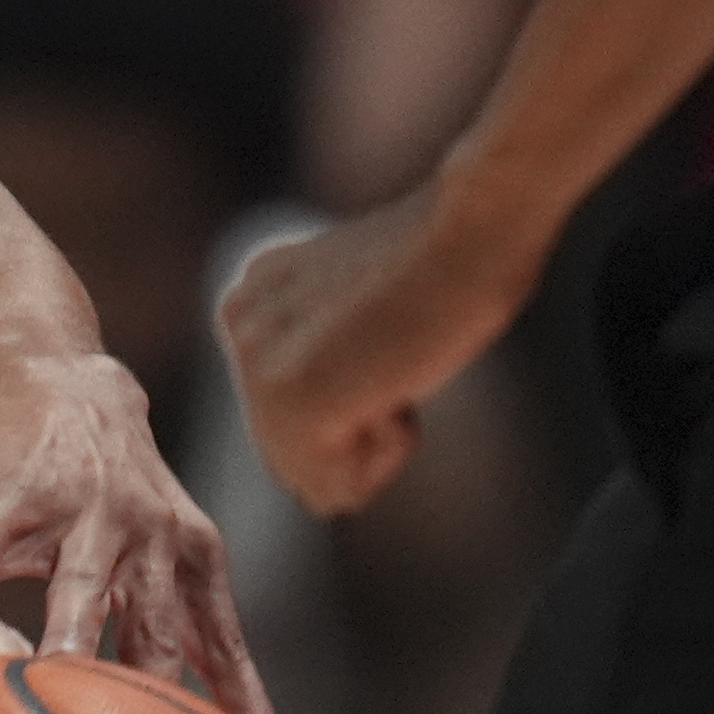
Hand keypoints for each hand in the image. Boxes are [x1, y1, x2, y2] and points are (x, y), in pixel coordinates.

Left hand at [0, 353, 274, 713]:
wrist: (80, 394)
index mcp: (21, 496)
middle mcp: (98, 516)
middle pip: (82, 591)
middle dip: (70, 644)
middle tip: (53, 699)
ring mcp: (159, 537)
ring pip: (162, 622)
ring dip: (159, 687)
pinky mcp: (202, 556)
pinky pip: (225, 633)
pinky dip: (242, 689)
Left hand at [219, 175, 548, 517]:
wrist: (473, 225)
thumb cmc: (451, 263)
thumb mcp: (363, 314)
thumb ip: (329, 364)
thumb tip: (309, 488)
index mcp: (253, 299)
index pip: (289, 419)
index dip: (362, 404)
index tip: (392, 333)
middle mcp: (240, 323)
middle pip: (298, 456)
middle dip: (363, 430)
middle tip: (400, 350)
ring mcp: (258, 363)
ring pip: (319, 479)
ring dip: (379, 443)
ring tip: (400, 361)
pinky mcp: (290, 398)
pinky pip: (338, 486)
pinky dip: (388, 453)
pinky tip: (401, 387)